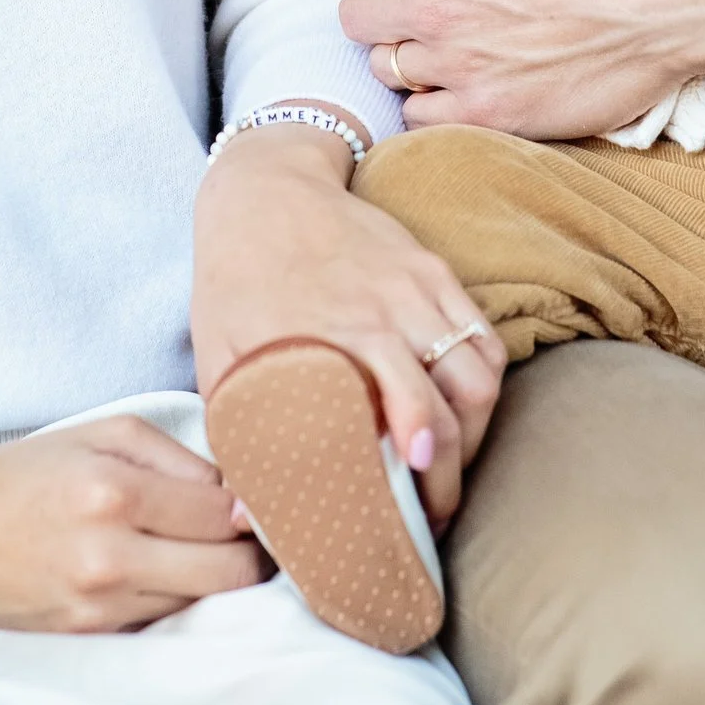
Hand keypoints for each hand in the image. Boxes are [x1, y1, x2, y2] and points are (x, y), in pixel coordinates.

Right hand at [0, 417, 262, 631]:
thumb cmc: (29, 471)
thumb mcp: (103, 433)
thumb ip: (178, 456)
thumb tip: (237, 493)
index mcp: (114, 491)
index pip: (223, 514)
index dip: (251, 508)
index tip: (253, 503)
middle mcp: (109, 554)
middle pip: (229, 572)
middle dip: (249, 554)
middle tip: (246, 536)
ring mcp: (98, 603)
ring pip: (200, 601)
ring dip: (211, 577)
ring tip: (195, 548)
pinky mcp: (87, 634)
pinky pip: (161, 619)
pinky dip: (171, 596)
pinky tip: (156, 570)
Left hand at [192, 126, 504, 529]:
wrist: (266, 189)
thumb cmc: (236, 279)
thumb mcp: (218, 354)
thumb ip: (234, 432)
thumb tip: (243, 514)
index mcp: (331, 336)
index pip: (401, 409)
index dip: (419, 462)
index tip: (414, 510)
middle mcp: (383, 313)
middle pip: (452, 403)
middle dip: (451, 472)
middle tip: (432, 515)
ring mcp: (416, 290)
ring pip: (481, 374)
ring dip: (476, 433)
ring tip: (450, 469)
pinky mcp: (435, 272)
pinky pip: (485, 339)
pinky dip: (486, 385)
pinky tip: (465, 415)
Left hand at [329, 0, 704, 136]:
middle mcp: (434, 13)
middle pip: (353, 18)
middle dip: (376, 2)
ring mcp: (461, 69)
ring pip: (385, 68)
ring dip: (405, 51)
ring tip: (442, 37)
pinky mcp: (495, 114)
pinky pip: (422, 117)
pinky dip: (432, 100)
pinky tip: (461, 79)